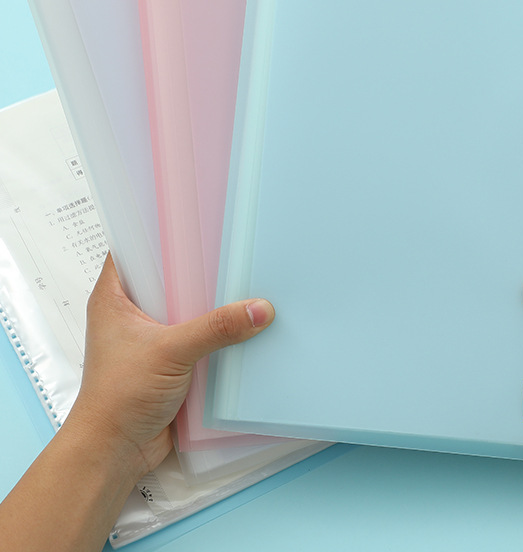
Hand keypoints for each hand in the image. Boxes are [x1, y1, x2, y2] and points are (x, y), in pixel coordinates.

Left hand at [67, 253, 274, 479]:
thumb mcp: (171, 351)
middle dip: (200, 268)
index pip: (134, 248)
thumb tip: (260, 309)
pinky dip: (218, 332)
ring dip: (212, 303)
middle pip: (169, 278)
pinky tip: (246, 323)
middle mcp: (132, 312)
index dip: (160, 231)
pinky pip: (199, 337)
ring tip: (247, 280)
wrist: (115, 452)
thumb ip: (217, 328)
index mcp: (114, 297)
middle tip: (234, 248)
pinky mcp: (170, 361)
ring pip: (187, 308)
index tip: (195, 218)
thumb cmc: (120, 396)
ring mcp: (152, 337)